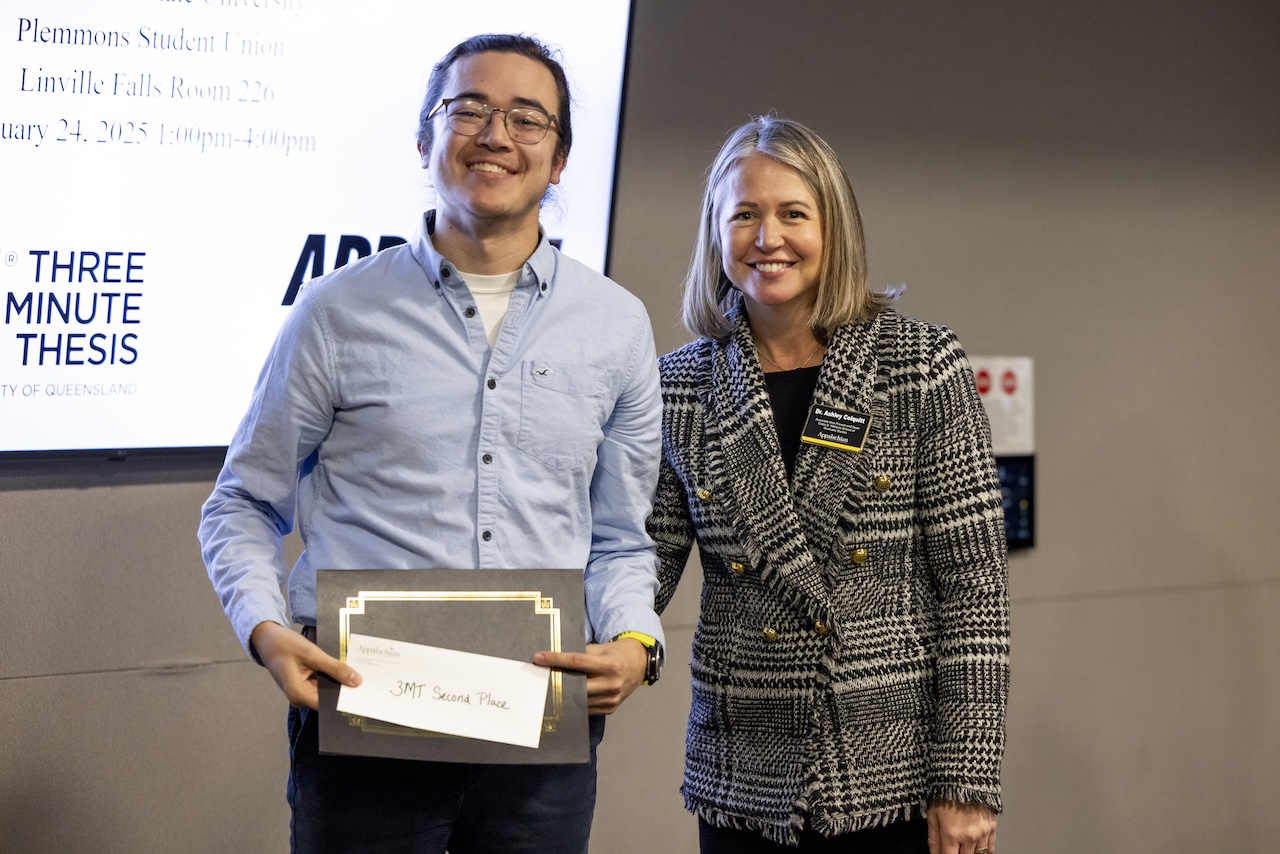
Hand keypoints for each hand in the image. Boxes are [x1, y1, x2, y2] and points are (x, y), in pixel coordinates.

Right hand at [250, 621, 361, 709]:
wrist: (266, 638)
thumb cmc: (284, 645)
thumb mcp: (312, 653)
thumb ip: (334, 667)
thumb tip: (356, 681)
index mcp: (299, 694)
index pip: (329, 703)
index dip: (346, 697)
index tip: (365, 691)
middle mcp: (299, 697)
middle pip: (328, 696)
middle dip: (345, 687)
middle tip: (367, 678)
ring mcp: (301, 691)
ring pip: (326, 689)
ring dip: (338, 680)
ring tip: (358, 671)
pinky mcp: (303, 683)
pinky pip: (321, 682)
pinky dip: (331, 675)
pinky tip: (344, 667)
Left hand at [532, 638, 647, 714]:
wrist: (638, 665)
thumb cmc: (616, 654)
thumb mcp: (601, 648)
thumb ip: (582, 654)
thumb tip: (556, 658)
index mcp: (609, 665)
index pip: (576, 661)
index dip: (555, 659)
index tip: (538, 657)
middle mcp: (611, 683)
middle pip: (576, 685)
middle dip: (557, 681)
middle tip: (540, 676)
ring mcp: (611, 699)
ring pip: (580, 700)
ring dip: (564, 694)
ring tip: (549, 687)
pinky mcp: (610, 709)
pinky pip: (587, 708)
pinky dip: (576, 702)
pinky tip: (566, 696)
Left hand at [927, 799, 996, 853]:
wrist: (964, 778)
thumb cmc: (946, 794)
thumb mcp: (932, 815)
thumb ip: (933, 839)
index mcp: (952, 834)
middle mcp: (969, 837)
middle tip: (954, 849)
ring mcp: (982, 833)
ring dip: (970, 853)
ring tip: (964, 847)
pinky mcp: (992, 827)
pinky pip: (991, 848)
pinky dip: (984, 851)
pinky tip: (978, 849)